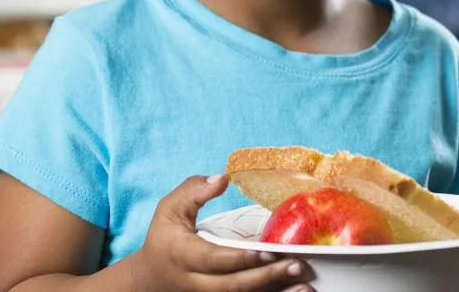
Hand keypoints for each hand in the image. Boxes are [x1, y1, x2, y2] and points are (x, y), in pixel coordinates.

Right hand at [127, 175, 312, 291]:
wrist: (153, 278)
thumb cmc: (166, 238)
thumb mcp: (169, 209)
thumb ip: (193, 191)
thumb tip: (223, 179)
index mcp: (184, 255)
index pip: (214, 259)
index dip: (242, 258)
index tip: (270, 251)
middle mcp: (196, 282)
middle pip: (233, 285)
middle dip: (266, 278)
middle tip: (297, 266)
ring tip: (306, 287)